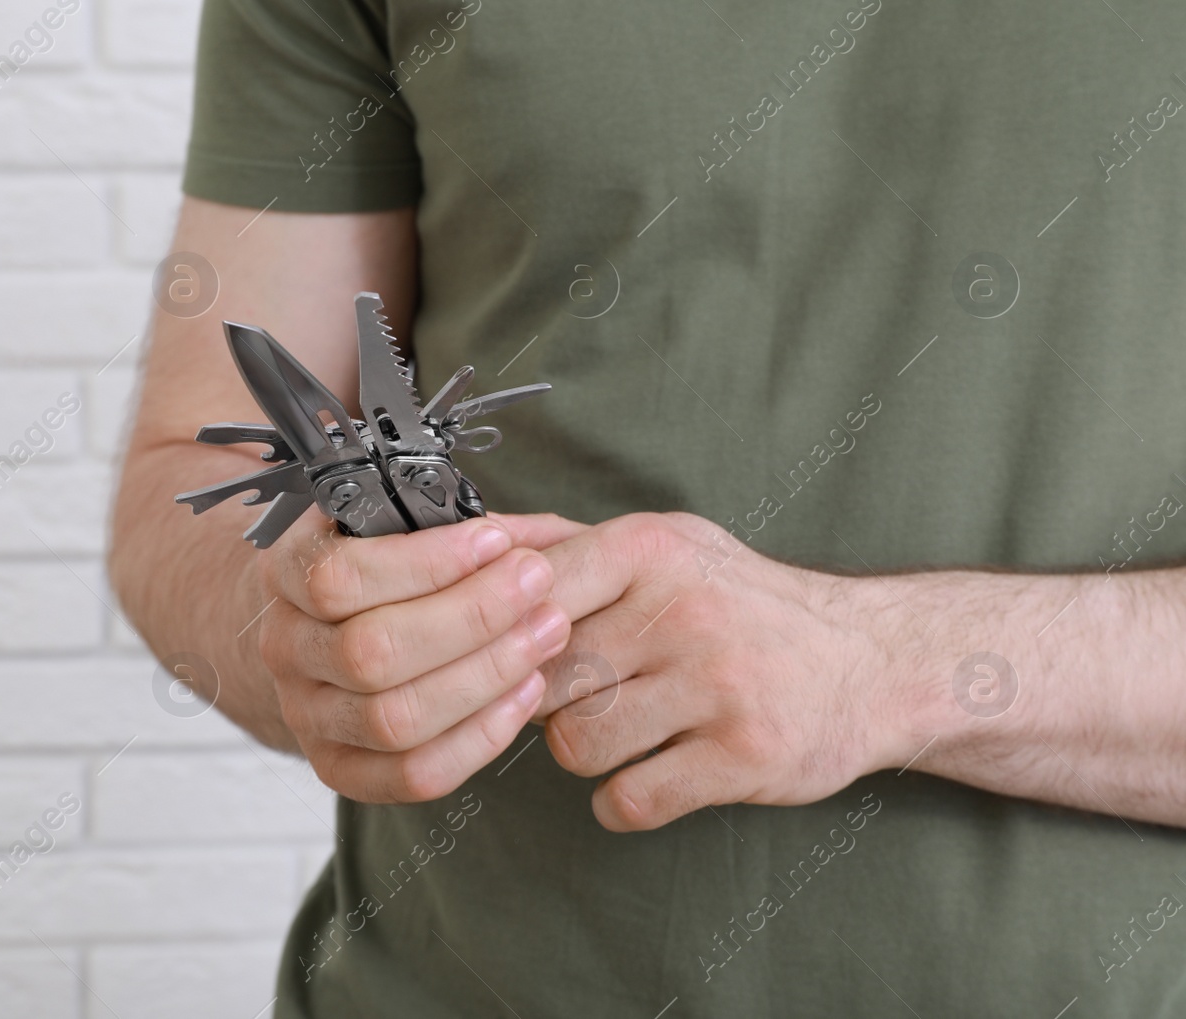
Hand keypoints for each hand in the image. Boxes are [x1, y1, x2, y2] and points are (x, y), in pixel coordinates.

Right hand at [256, 510, 583, 802]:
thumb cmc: (377, 563)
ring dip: (487, 674)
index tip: (496, 540)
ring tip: (547, 631)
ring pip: (394, 719)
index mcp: (286, 575)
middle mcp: (287, 649)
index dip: (425, 563)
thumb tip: (513, 541)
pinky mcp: (340, 768)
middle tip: (537, 583)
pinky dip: (481, 736)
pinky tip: (527, 689)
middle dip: (471, 617)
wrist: (323, 625)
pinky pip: (413, 773)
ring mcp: (308, 715)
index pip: (339, 579)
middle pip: (371, 654)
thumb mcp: (392, 520)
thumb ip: (445, 521)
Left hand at [532, 512, 917, 830]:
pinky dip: (622, 802)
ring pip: (575, 744)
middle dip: (544, 699)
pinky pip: (629, 799)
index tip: (515, 650)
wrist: (872, 661)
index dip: (504, 635)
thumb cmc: (741, 602)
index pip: (528, 591)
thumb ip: (563, 542)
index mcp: (651, 550)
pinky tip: (646, 776)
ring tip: (622, 731)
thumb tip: (466, 537)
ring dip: (584, 751)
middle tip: (579, 696)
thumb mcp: (663, 544)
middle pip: (542, 677)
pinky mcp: (744, 756)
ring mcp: (717, 685)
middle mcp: (683, 611)